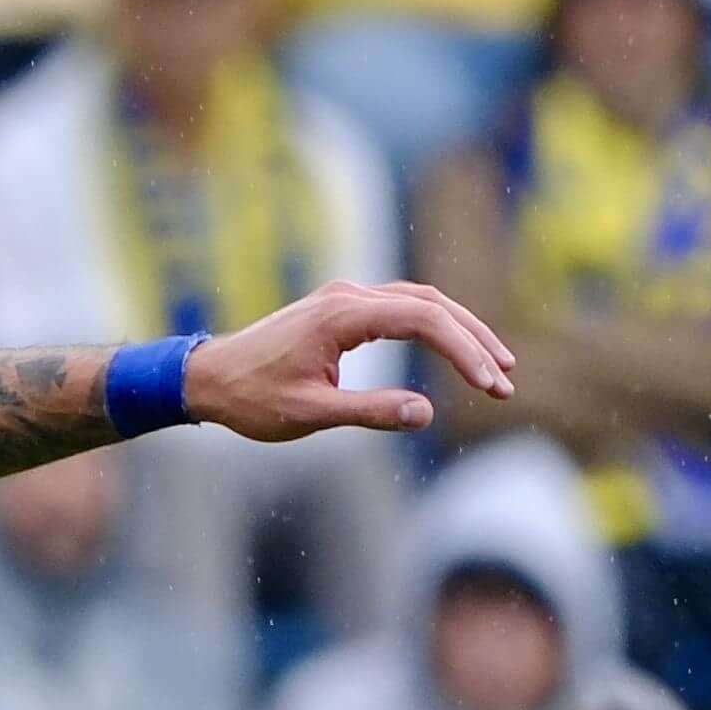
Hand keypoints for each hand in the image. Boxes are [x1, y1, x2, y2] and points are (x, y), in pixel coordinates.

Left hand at [188, 282, 511, 443]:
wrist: (205, 379)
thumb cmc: (250, 399)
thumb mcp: (309, 413)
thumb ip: (368, 411)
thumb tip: (425, 413)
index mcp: (342, 315)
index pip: (425, 319)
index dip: (464, 351)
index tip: (490, 385)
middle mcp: (348, 296)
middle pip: (432, 304)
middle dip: (473, 341)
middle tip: (505, 381)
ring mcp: (344, 298)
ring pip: (420, 303)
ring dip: (459, 331)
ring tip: (494, 367)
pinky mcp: (340, 309)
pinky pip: (400, 309)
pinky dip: (433, 327)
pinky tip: (453, 350)